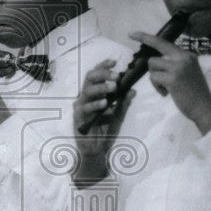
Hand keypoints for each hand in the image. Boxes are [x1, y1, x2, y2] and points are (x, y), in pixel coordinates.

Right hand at [72, 60, 133, 186]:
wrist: (98, 149)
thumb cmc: (106, 130)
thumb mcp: (119, 115)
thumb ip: (124, 102)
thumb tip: (132, 90)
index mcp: (95, 93)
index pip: (97, 75)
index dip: (104, 66)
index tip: (115, 61)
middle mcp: (86, 96)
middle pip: (90, 78)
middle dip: (103, 74)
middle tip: (116, 76)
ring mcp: (81, 106)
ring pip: (87, 90)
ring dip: (101, 87)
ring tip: (113, 87)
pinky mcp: (78, 118)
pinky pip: (85, 108)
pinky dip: (95, 105)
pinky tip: (104, 103)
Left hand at [133, 32, 210, 134]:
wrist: (203, 108)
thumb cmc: (195, 93)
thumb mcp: (187, 72)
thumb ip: (175, 64)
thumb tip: (155, 61)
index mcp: (187, 55)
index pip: (165, 42)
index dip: (148, 37)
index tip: (133, 33)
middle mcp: (184, 58)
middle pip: (158, 45)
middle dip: (144, 41)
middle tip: (131, 35)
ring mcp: (178, 67)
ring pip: (152, 64)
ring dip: (154, 77)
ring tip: (164, 87)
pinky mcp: (173, 79)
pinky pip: (154, 78)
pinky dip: (157, 87)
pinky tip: (165, 93)